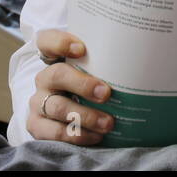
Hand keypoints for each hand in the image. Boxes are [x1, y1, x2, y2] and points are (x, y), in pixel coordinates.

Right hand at [26, 29, 114, 143]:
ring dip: (86, 116)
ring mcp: (38, 102)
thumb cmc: (90, 88)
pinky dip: (77, 135)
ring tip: (108, 123)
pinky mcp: (37, 126)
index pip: (48, 40)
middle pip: (58, 74)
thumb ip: (105, 63)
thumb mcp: (94, 73)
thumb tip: (139, 59)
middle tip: (106, 93)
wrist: (71, 116)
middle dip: (83, 84)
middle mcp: (45, 78)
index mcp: (55, 58)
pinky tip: (95, 136)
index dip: (61, 42)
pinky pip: (55, 132)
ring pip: (58, 107)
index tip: (81, 49)